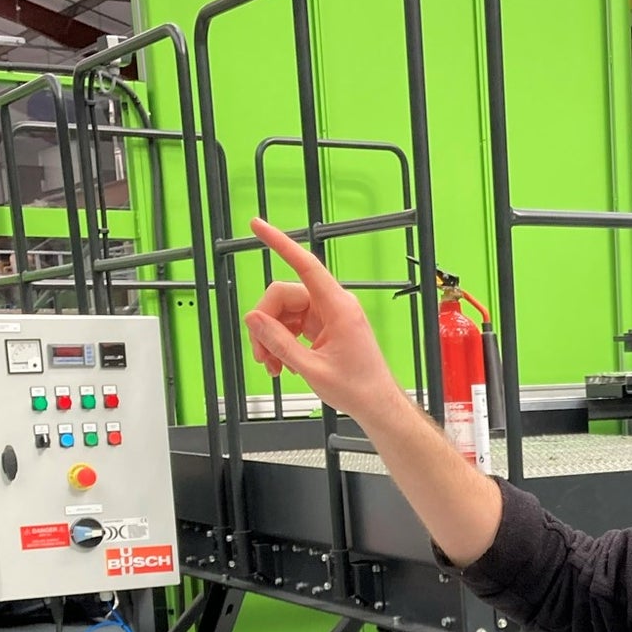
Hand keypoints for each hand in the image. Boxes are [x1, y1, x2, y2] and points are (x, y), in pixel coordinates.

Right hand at [244, 219, 406, 423]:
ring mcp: (329, 315)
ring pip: (286, 312)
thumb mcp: (311, 368)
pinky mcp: (325, 326)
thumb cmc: (358, 389)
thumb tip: (254, 319)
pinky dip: (283, 342)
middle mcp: (334, 305)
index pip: (305, 265)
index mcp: (338, 308)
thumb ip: (279, 342)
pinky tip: (282, 363)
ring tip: (272, 366)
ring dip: (272, 337)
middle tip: (260, 355)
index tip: (257, 226)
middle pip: (284, 296)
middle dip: (266, 324)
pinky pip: (294, 324)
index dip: (279, 243)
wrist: (377, 405)